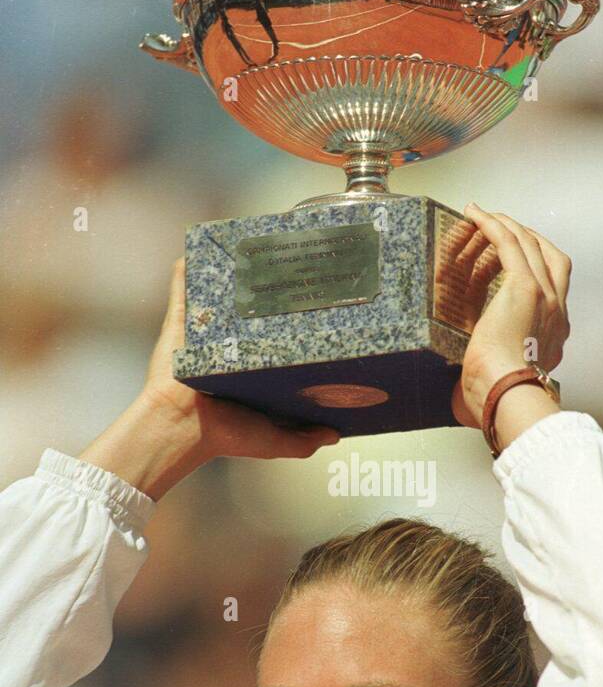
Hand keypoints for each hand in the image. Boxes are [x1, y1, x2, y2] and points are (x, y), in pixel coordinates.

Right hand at [79, 260, 340, 499]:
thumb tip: (337, 434)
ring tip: (255, 246)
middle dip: (271, 288)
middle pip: (253, 310)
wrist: (183, 428)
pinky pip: (183, 287)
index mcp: (251, 368)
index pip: (277, 338)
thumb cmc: (227, 436)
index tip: (320, 303)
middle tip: (296, 267)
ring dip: (233, 271)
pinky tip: (200, 246)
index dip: (295, 321)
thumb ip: (305, 439)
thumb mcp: (275, 441)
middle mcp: (228, 346)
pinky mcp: (182, 322)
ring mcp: (204, 332)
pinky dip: (187, 266)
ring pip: (221, 293)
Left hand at [451, 205, 571, 427]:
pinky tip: (475, 214)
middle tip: (503, 229)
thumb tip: (473, 385)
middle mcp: (557, 312)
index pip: (554, 289)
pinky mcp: (525, 286)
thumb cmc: (500, 397)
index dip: (536, 267)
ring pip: (530, 245)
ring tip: (484, 215)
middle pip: (550, 258)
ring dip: (506, 226)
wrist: (507, 395)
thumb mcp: (504, 380)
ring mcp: (546, 296)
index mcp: (554, 336)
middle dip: (526, 239)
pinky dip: (492, 224)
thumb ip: (498, 373)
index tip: (515, 259)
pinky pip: (509, 243)